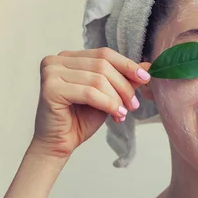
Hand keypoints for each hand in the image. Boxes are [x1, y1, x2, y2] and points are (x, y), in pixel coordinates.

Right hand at [32, 47, 151, 157]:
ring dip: (117, 98)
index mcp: (69, 57)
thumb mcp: (108, 94)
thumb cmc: (81, 118)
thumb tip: (147, 67)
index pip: (104, 54)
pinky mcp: (50, 89)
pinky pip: (89, 93)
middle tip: (134, 104)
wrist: (60, 143)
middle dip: (124, 85)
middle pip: (102, 65)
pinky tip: (116, 114)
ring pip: (98, 79)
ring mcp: (51, 73)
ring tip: (124, 112)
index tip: (146, 78)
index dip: (127, 65)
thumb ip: (123, 79)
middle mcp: (56, 60)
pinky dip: (108, 104)